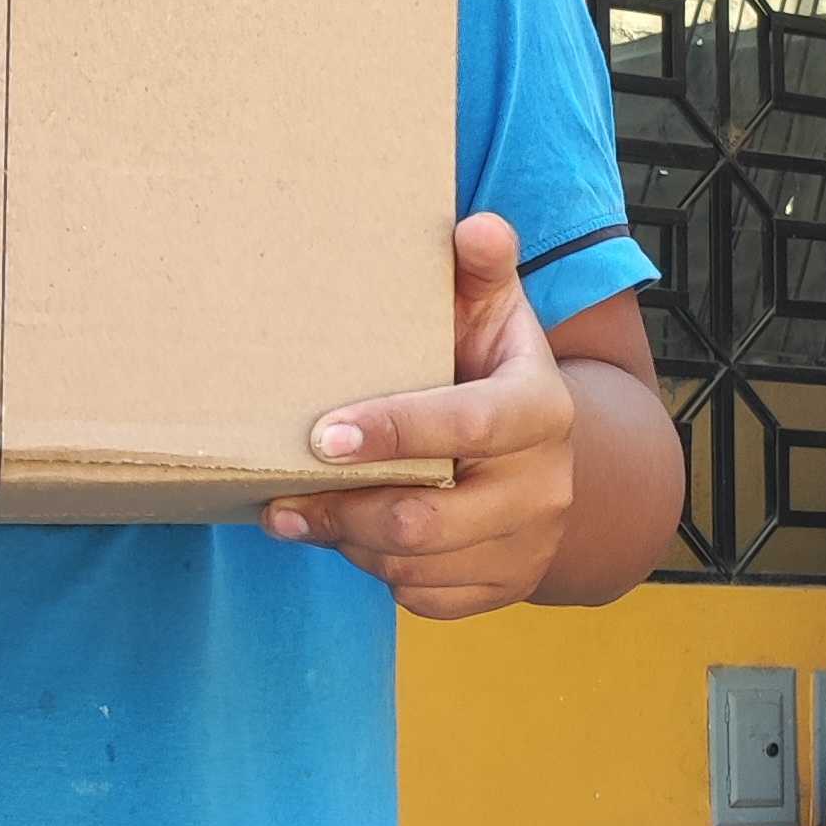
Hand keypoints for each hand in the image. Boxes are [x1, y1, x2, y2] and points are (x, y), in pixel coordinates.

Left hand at [264, 213, 575, 621]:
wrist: (545, 455)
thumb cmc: (492, 366)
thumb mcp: (492, 310)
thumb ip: (480, 267)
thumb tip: (476, 226)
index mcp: (540, 409)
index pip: (465, 427)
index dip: (393, 432)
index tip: (322, 435)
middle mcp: (544, 484)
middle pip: (426, 520)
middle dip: (341, 511)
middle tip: (280, 495)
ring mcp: (528, 544)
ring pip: (414, 567)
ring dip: (347, 544)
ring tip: (302, 512)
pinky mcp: (505, 587)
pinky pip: (425, 599)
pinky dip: (376, 574)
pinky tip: (349, 538)